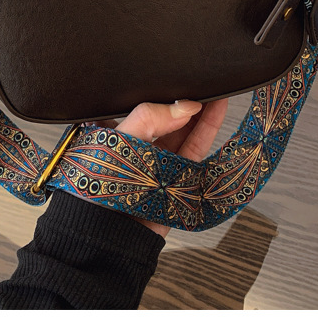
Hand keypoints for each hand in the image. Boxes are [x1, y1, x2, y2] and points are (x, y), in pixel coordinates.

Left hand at [92, 98, 228, 237]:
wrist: (108, 235)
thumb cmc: (98, 189)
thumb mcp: (119, 140)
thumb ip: (148, 118)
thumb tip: (183, 105)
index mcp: (120, 136)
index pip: (146, 109)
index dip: (166, 96)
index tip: (182, 83)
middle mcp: (141, 149)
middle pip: (171, 120)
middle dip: (188, 103)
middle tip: (206, 86)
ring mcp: (160, 164)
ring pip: (187, 133)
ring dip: (203, 114)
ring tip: (218, 95)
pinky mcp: (178, 178)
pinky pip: (197, 151)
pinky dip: (208, 132)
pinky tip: (217, 116)